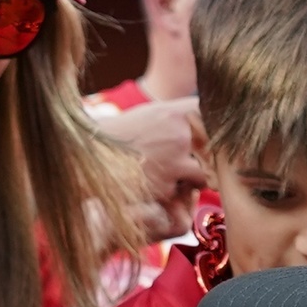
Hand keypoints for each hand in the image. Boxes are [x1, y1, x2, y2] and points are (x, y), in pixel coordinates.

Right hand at [90, 96, 207, 242]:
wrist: (90, 154)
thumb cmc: (125, 133)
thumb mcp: (155, 113)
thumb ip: (185, 116)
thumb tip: (214, 117)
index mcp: (179, 112)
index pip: (217, 122)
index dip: (216, 134)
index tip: (209, 139)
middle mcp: (180, 135)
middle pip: (216, 153)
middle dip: (207, 160)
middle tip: (191, 162)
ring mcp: (173, 163)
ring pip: (203, 177)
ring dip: (193, 180)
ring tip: (170, 175)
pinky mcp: (164, 188)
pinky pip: (180, 194)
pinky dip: (171, 193)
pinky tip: (152, 184)